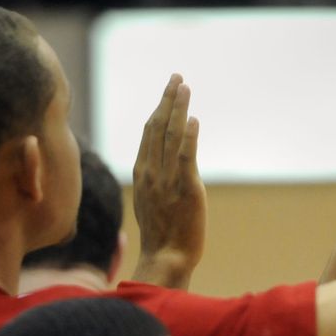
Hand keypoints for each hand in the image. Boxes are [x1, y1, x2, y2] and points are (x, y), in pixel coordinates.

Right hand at [131, 74, 205, 289]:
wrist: (166, 256)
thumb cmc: (162, 235)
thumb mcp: (152, 202)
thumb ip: (156, 181)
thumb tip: (163, 169)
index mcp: (142, 173)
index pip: (149, 133)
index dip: (159, 110)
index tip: (168, 93)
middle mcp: (151, 171)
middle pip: (157, 126)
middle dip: (168, 99)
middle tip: (177, 78)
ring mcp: (167, 179)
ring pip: (170, 135)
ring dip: (178, 108)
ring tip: (185, 87)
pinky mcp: (186, 188)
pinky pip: (185, 156)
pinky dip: (189, 136)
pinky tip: (194, 119)